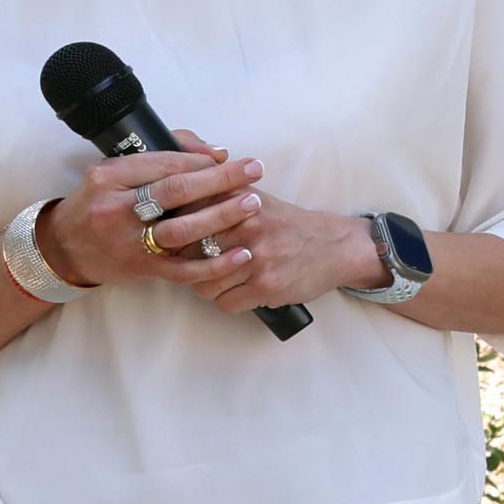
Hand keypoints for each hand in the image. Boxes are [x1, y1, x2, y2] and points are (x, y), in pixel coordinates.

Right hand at [43, 147, 265, 293]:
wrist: (64, 248)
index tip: (230, 159)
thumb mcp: (117, 171)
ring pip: (181, 230)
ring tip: (253, 204)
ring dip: (222, 216)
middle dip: (220, 180)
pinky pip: (183, 270)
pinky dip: (216, 264)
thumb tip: (216, 152)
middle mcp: (115, 209)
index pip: (165, 164)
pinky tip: (242, 255)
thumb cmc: (101, 202)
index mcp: (109, 177)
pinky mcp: (141, 269)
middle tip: (254, 170)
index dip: (202, 161)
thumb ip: (166, 154)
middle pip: (175, 191)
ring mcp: (128, 242)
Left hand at [188, 193, 386, 314]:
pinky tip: (243, 291)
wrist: (336, 247)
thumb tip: (167, 210)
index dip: (174, 238)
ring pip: (202, 285)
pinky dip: (230, 301)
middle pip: (186, 256)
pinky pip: (224, 303)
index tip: (179, 244)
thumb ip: (216, 199)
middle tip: (202, 265)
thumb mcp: (254, 200)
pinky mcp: (266, 285)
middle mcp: (245, 225)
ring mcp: (256, 257)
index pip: (182, 221)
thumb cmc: (288, 226)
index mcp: (238, 200)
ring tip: (225, 280)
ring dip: (209, 287)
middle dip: (188, 266)